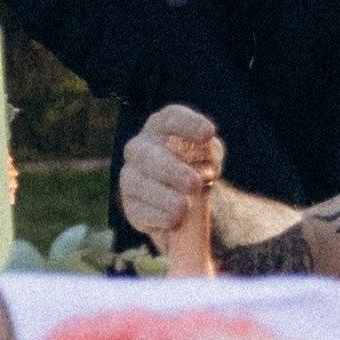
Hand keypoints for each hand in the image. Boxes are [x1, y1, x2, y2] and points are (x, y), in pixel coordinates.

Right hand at [116, 104, 221, 245]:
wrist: (186, 196)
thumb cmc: (197, 165)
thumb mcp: (208, 156)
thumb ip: (208, 156)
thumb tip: (201, 169)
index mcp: (162, 126)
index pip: (172, 118)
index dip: (188, 124)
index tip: (208, 133)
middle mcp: (140, 147)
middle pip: (147, 154)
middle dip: (170, 169)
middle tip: (193, 183)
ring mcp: (131, 176)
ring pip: (137, 184)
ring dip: (161, 196)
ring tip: (183, 207)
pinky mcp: (131, 205)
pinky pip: (137, 210)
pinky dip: (156, 216)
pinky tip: (173, 220)